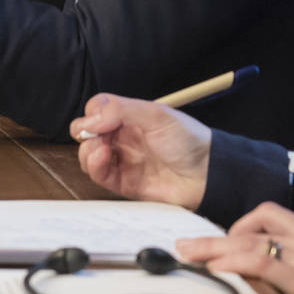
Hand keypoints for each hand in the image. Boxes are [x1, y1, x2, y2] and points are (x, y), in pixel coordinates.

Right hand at [73, 94, 211, 210]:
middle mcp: (125, 138)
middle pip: (88, 133)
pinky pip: (100, 176)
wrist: (207, 173)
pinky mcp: (125, 183)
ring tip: (102, 150)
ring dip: (88, 151)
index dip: (92, 114)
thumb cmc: (188, 140)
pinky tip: (102, 159)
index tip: (98, 118)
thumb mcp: (155, 115)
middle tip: (98, 135)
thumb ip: (119, 110)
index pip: (98, 111)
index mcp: (131, 118)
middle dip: (86, 133)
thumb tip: (88, 120)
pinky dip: (95, 166)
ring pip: (89, 155)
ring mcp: (124, 160)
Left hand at [176, 202, 293, 293]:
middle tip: (184, 245)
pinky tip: (217, 269)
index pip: (269, 213)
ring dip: (213, 248)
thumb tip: (265, 279)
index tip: (223, 239)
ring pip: (248, 241)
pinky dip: (235, 263)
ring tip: (188, 256)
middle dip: (213, 236)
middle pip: (249, 227)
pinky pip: (260, 262)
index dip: (240, 224)